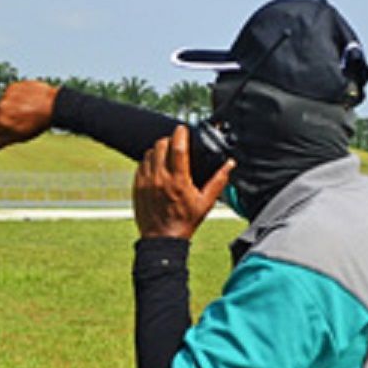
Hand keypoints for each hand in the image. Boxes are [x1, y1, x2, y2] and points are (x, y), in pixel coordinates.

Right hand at [0, 80, 56, 155]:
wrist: (54, 106)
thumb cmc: (38, 123)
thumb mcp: (19, 137)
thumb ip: (0, 143)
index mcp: (0, 122)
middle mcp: (0, 107)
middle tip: (13, 121)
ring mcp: (6, 95)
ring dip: (7, 108)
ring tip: (23, 111)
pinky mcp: (13, 86)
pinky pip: (7, 94)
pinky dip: (14, 98)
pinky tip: (25, 102)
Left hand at [133, 125, 234, 239]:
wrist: (162, 239)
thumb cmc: (185, 222)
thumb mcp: (206, 202)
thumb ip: (219, 181)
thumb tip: (229, 164)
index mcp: (178, 181)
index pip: (178, 147)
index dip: (180, 133)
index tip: (183, 128)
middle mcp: (160, 178)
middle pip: (161, 145)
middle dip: (170, 140)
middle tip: (177, 143)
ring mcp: (146, 182)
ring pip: (149, 153)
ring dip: (158, 150)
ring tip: (167, 155)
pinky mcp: (137, 186)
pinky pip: (140, 165)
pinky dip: (148, 161)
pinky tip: (156, 166)